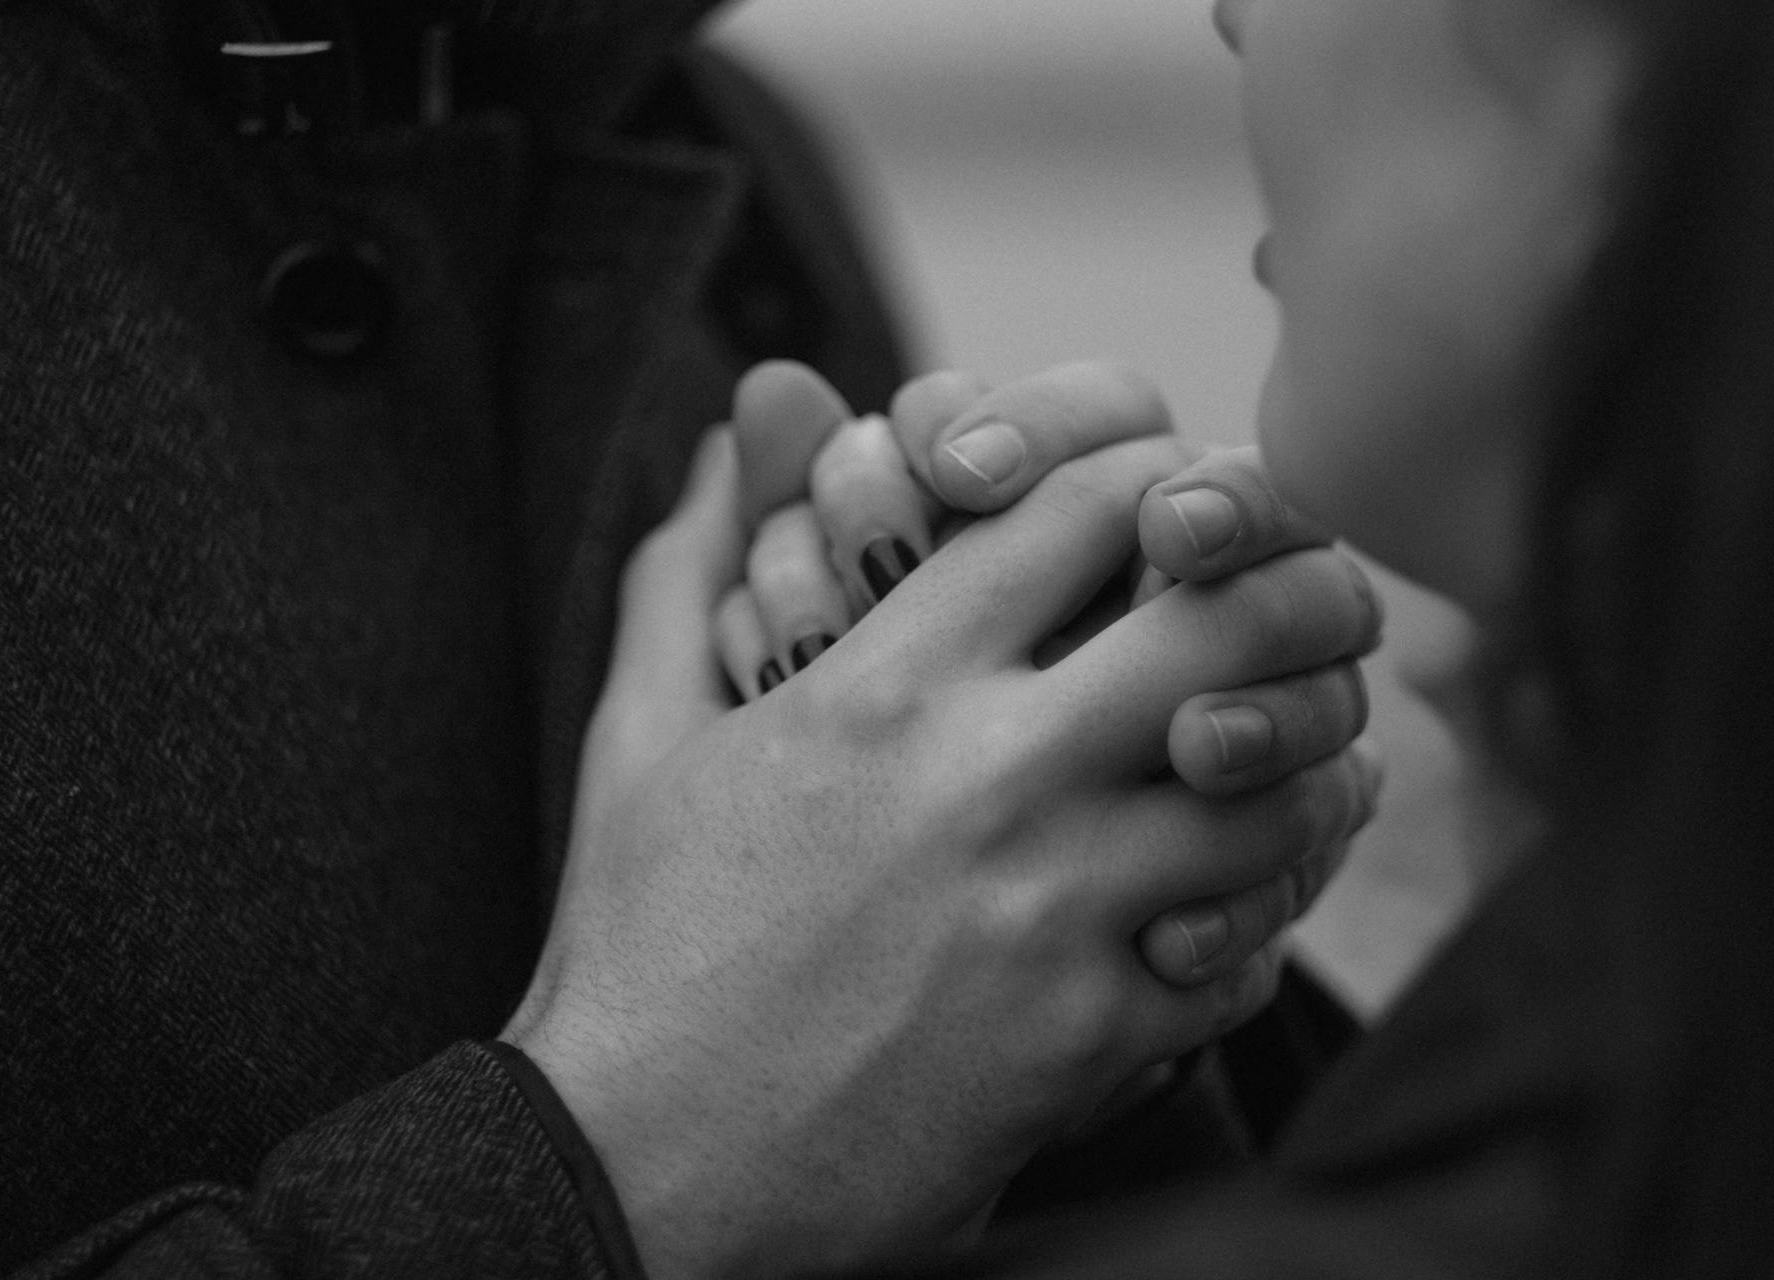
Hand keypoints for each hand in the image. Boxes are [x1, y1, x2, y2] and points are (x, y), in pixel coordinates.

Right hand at [502, 423, 1381, 1277]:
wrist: (637, 1169)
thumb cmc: (641, 949)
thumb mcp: (638, 741)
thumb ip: (686, 570)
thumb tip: (720, 440)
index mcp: (879, 684)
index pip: (1082, 505)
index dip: (1158, 473)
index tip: (1174, 501)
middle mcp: (983, 779)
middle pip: (1224, 624)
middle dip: (1285, 594)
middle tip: (1290, 608)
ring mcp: (1048, 914)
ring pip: (1273, 792)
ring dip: (1294, 767)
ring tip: (1277, 761)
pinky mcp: (1085, 1042)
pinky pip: (1245, 952)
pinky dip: (1254, 921)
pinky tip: (1217, 911)